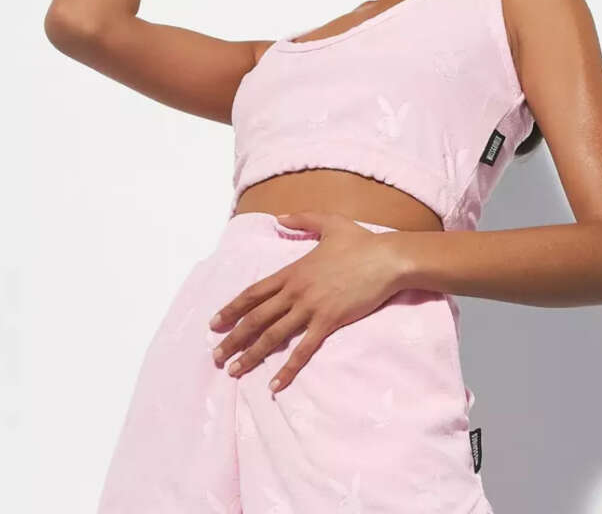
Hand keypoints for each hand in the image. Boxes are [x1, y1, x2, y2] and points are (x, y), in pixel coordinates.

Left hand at [208, 211, 402, 391]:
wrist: (386, 258)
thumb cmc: (361, 241)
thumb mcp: (329, 222)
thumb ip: (302, 220)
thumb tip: (280, 218)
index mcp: (292, 271)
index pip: (254, 293)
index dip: (232, 309)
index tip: (214, 323)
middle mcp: (295, 291)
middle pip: (256, 318)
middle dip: (233, 338)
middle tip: (215, 356)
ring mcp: (311, 308)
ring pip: (273, 336)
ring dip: (251, 355)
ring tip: (233, 370)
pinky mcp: (328, 322)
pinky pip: (303, 350)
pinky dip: (287, 368)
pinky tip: (274, 383)